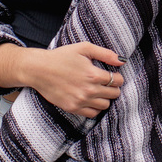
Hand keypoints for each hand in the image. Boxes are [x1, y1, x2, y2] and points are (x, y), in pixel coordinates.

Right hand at [0, 41, 124, 116]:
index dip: (117, 77)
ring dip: (105, 98)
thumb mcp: (84, 48)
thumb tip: (122, 61)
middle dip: (113, 88)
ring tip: (98, 91)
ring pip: (105, 105)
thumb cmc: (61, 56)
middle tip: (106, 83)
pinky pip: (92, 114)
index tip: (113, 75)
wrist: (39, 69)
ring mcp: (80, 101)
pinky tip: (91, 99)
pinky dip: (95, 108)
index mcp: (93, 75)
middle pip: (114, 94)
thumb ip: (105, 54)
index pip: (117, 81)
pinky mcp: (72, 108)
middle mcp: (89, 90)